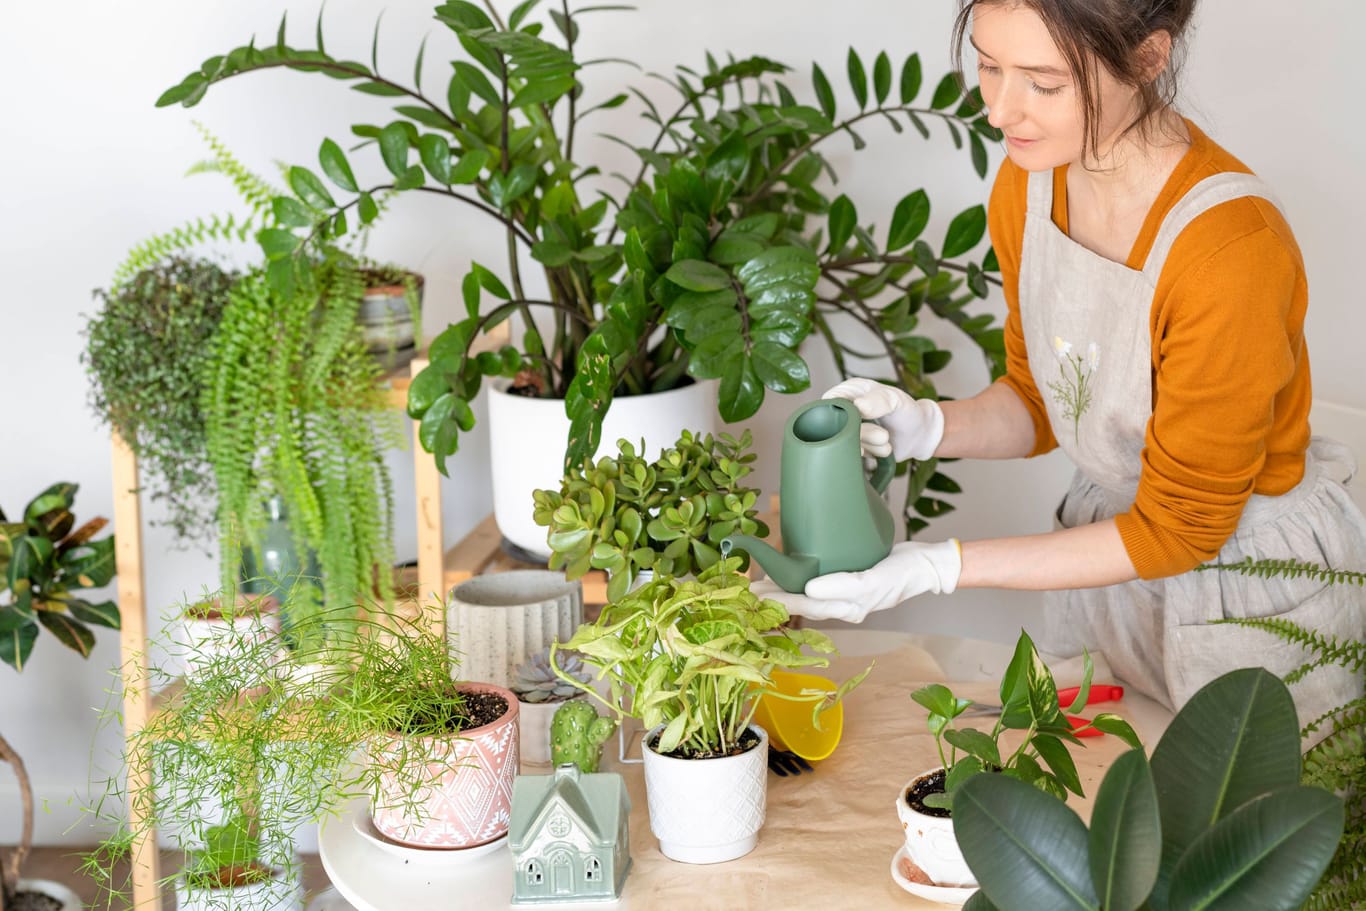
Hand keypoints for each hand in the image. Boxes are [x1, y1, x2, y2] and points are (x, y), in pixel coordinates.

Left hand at [750, 540, 961, 622]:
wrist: (925, 565)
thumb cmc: (903, 574)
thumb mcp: (875, 579)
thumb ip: (845, 586)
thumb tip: (810, 590)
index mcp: (848, 608)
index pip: (807, 605)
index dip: (781, 599)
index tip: (759, 594)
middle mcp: (844, 606)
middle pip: (803, 604)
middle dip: (776, 598)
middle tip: (750, 590)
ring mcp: (846, 596)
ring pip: (809, 597)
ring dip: (785, 592)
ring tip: (761, 585)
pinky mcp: (848, 582)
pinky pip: (819, 588)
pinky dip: (801, 584)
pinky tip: (789, 575)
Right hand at [823, 377, 943, 461]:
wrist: (921, 435)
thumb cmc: (908, 412)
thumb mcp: (895, 400)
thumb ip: (878, 400)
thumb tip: (858, 406)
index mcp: (851, 391)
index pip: (831, 400)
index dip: (841, 412)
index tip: (861, 419)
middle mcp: (847, 409)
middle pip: (837, 424)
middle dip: (862, 433)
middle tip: (883, 435)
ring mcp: (850, 429)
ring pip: (846, 441)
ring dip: (871, 444)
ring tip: (887, 439)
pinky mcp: (855, 446)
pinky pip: (855, 453)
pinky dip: (872, 453)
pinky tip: (885, 448)